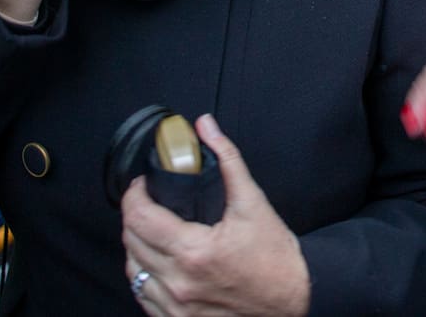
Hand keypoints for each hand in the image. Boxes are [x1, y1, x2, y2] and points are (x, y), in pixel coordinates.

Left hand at [121, 115, 309, 316]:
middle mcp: (180, 283)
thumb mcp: (253, 202)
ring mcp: (177, 308)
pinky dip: (145, 276)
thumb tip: (206, 127)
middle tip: (148, 201)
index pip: (139, 217)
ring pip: (133, 271)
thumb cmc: (276, 259)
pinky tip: (159, 262)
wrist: (294, 301)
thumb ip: (227, 159)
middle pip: (130, 242)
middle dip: (134, 215)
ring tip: (153, 230)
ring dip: (136, 246)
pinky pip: (144, 297)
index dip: (134, 194)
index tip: (142, 185)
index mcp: (194, 252)